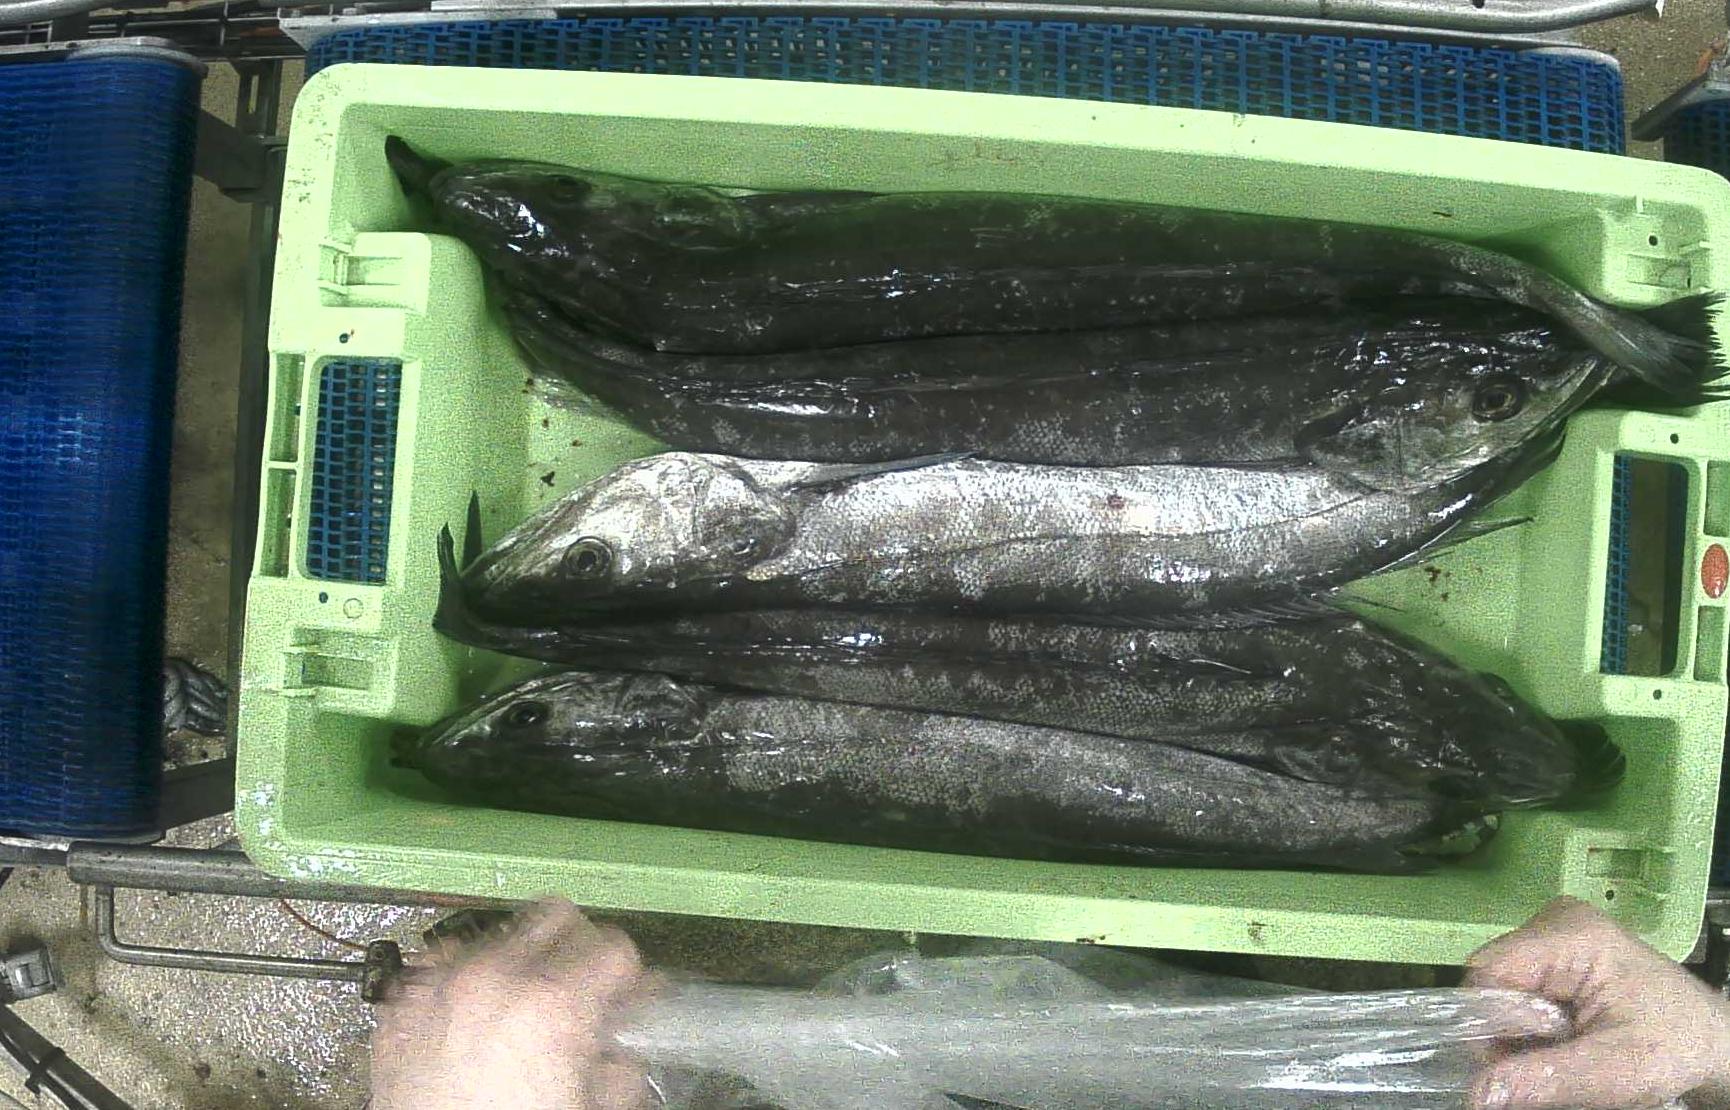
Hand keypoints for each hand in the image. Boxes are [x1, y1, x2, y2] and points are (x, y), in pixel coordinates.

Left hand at [371, 899, 646, 1109]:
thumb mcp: (588, 1107)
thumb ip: (621, 1066)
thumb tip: (624, 1042)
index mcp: (553, 1004)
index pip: (614, 946)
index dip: (625, 975)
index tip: (621, 996)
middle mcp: (496, 978)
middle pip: (556, 916)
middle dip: (575, 946)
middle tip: (578, 985)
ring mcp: (442, 984)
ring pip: (499, 933)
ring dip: (519, 959)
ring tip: (520, 1007)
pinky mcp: (403, 1003)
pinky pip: (443, 962)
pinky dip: (464, 977)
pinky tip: (472, 1015)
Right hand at [1465, 896, 1729, 1108]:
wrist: (1710, 1040)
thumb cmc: (1674, 1047)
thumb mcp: (1616, 1071)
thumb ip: (1546, 1079)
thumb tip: (1477, 1095)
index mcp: (1570, 934)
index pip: (1489, 974)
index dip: (1490, 1026)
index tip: (1516, 1070)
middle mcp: (1553, 920)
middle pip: (1492, 981)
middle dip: (1509, 1032)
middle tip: (1548, 1066)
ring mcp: (1552, 932)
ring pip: (1500, 989)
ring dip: (1519, 1032)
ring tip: (1560, 1053)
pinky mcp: (1553, 950)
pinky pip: (1516, 989)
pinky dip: (1530, 1024)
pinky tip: (1559, 1038)